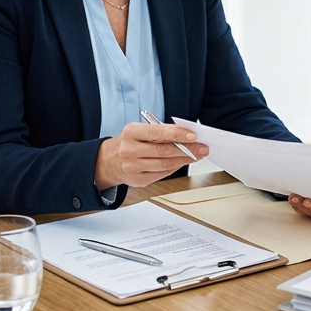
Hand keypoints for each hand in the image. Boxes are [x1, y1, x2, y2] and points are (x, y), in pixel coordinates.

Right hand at [94, 122, 209, 188]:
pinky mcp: (137, 180)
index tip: (194, 135)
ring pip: (165, 164)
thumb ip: (160, 132)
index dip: (178, 134)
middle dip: (188, 149)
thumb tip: (186, 135)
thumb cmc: (128, 142)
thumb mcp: (138, 130)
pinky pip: (161, 174)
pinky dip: (175, 168)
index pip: (158, 133)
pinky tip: (183, 162)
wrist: (107, 161)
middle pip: (164, 151)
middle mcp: (129, 150)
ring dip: (184, 160)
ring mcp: (132, 167)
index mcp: (131, 133)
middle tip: (202, 147)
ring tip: (197, 155)